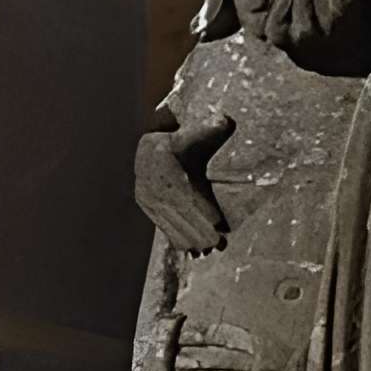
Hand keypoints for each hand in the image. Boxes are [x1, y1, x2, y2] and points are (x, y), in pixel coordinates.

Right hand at [135, 115, 231, 255]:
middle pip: (181, 213)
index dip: (204, 211)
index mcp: (167, 166)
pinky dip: (176, 237)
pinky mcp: (145, 205)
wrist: (151, 146)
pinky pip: (161, 224)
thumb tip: (225, 120)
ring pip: (171, 222)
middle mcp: (154, 183)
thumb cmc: (183, 140)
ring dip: (190, 238)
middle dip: (201, 231)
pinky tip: (190, 250)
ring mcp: (147, 196)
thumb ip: (212, 129)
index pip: (187, 195)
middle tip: (220, 244)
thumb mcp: (196, 134)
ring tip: (208, 251)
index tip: (221, 226)